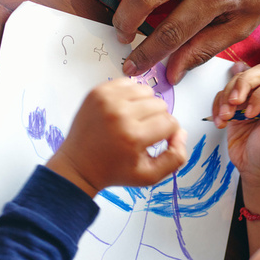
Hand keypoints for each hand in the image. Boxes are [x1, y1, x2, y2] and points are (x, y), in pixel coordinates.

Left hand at [46, 78, 186, 195]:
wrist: (78, 165)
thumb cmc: (113, 170)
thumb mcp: (150, 176)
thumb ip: (175, 158)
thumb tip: (181, 133)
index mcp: (133, 136)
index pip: (170, 122)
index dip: (169, 133)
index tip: (158, 140)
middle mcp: (120, 115)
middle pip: (160, 105)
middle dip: (157, 119)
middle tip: (143, 132)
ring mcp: (107, 100)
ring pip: (147, 91)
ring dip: (145, 105)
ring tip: (134, 120)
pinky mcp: (98, 92)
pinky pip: (128, 83)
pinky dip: (130, 95)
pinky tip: (124, 110)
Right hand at [211, 63, 259, 187]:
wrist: (255, 172)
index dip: (259, 95)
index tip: (252, 114)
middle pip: (254, 74)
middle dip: (240, 85)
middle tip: (234, 103)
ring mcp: (252, 100)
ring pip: (237, 82)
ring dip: (227, 97)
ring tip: (226, 117)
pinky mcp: (237, 107)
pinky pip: (224, 95)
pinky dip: (218, 106)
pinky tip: (221, 121)